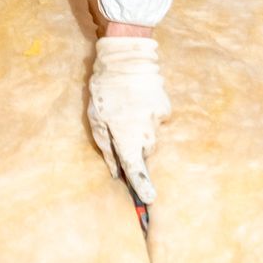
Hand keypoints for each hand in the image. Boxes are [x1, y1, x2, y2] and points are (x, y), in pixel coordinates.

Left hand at [87, 35, 169, 204]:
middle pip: (144, 153)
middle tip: (120, 129)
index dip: (142, 189)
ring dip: (141, 130)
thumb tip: (115, 173)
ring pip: (152, 136)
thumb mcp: (96, 121)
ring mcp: (158, 121)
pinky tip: (139, 100)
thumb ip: (107, 149)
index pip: (136, 171)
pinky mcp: (166, 108)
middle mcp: (146, 134)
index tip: (149, 203)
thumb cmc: (105, 91)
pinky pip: (158, 120)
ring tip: (127, 109)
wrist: (126, 59)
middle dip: (134, 149)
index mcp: (126, 139)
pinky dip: (149, 115)